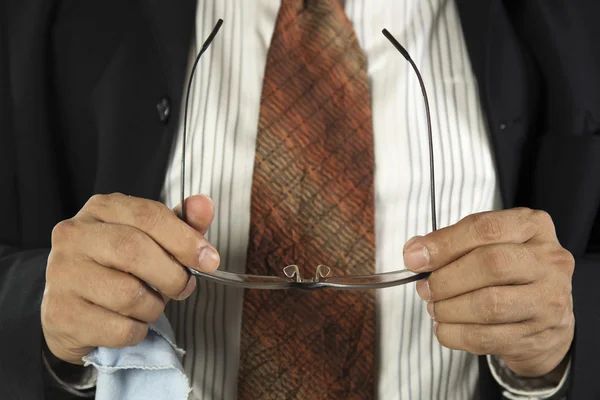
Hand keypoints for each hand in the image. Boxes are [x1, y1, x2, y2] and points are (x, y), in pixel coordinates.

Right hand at [42, 193, 218, 364]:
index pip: (148, 215)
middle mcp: (74, 236)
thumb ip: (182, 223)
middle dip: (172, 274)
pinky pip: (118, 328)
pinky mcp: (61, 314)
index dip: (184, 239)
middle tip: (184, 287)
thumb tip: (204, 204)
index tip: (209, 259)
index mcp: (101, 209)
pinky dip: (136, 330)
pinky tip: (130, 322)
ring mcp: (63, 275)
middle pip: (134, 250)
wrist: (73, 308)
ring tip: (150, 304)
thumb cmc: (119, 267)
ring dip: (154, 307)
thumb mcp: (152, 239)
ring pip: (127, 294)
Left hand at [403, 208, 574, 376]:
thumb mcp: (488, 244)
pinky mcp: (538, 336)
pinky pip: (487, 338)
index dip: (444, 244)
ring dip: (449, 309)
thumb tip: (415, 252)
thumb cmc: (510, 273)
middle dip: (445, 279)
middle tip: (424, 288)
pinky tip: (444, 328)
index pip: (485, 228)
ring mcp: (548, 300)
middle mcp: (549, 261)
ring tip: (434, 308)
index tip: (414, 258)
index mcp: (533, 227)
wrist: (548, 318)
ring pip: (489, 304)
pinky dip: (456, 334)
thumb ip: (452, 243)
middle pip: (490, 264)